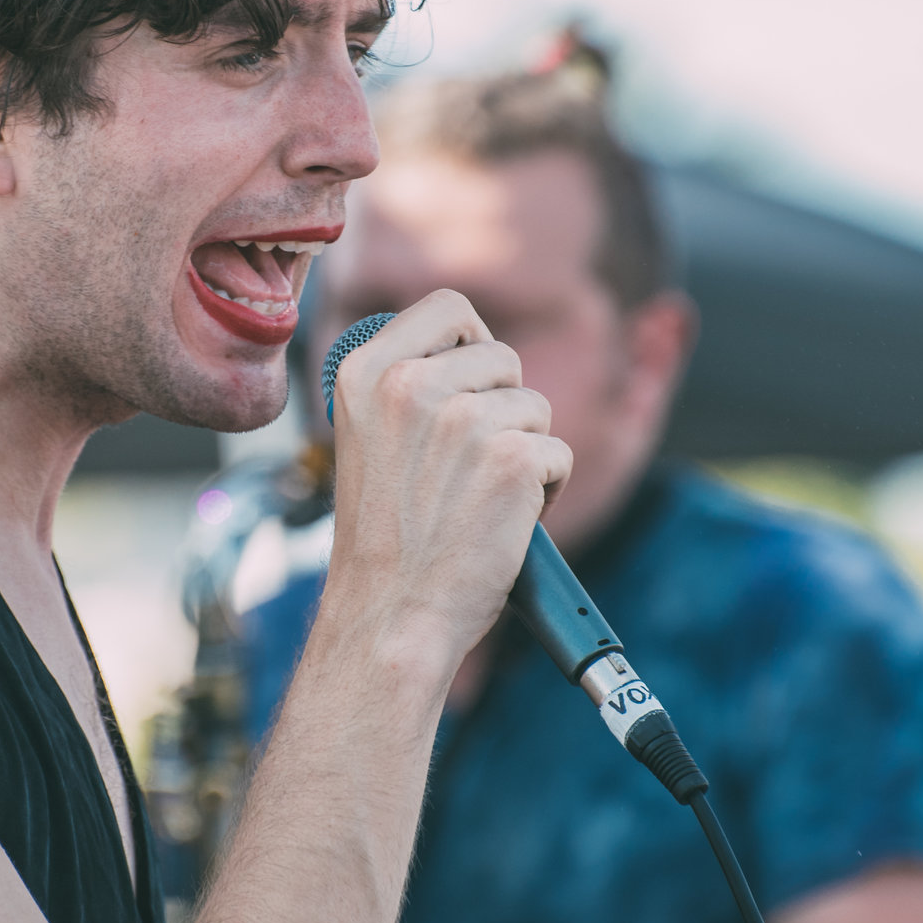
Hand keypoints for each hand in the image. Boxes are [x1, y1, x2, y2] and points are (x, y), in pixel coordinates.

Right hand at [321, 291, 572, 676]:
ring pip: (535, 407)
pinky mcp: (510, 459)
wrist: (389, 615)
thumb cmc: (384, 538)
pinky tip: (506, 521)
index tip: (468, 384)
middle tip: (470, 465)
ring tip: (484, 497)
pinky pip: (558, 454)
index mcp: (364, 371)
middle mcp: (409, 385)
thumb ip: (407, 385)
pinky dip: (546, 491)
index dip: (472, 342)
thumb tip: (471, 349)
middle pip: (503, 357)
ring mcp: (462, 420)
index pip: (448, 306)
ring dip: (525, 451)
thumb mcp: (368, 437)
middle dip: (503, 407)